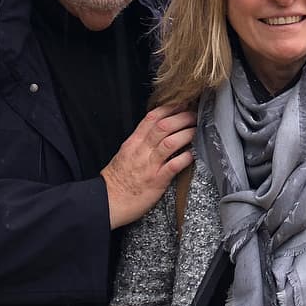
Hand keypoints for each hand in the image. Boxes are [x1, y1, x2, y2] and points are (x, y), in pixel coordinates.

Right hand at [101, 106, 195, 228]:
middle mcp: (141, 151)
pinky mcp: (156, 181)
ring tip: (198, 130)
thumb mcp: (126, 154)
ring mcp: (149, 166)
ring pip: (169, 143)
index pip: (151, 118)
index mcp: (133, 142)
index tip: (182, 102)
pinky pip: (173, 166)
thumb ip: (141, 142)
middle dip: (182, 117)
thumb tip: (159, 130)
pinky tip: (194, 153)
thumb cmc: (117, 180)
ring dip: (186, 134)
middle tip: (196, 114)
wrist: (107, 202)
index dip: (169, 108)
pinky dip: (185, 158)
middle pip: (163, 127)